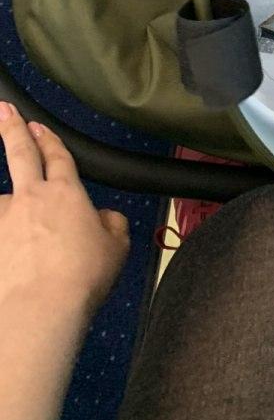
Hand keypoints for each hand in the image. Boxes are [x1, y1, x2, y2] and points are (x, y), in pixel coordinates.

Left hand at [0, 102, 129, 319]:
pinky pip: (0, 233)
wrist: (40, 308)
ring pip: (4, 201)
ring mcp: (5, 220)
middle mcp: (31, 198)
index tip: (38, 124)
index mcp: (66, 193)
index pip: (58, 155)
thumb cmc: (83, 276)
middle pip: (20, 155)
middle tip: (4, 111)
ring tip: (18, 221)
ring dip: (10, 205)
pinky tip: (12, 253)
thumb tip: (104, 219)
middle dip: (12, 129)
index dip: (49, 138)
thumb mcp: (116, 247)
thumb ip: (112, 225)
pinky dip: (6, 237)